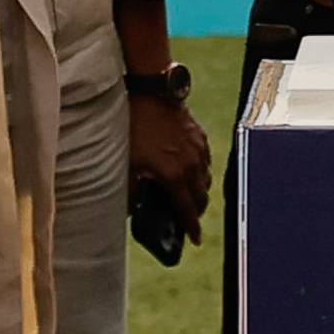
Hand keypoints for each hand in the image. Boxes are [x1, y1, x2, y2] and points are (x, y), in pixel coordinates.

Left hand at [128, 91, 211, 240]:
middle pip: (201, 198)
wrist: (152, 93)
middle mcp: (192, 166)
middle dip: (196, 211)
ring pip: (206, 180)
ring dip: (199, 191)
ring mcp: (199, 150)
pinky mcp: (200, 137)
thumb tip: (133, 208)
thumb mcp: (127, 162)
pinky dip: (200, 171)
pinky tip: (189, 170)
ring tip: (187, 195)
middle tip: (188, 217)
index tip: (195, 240)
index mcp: (174, 176)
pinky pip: (205, 162)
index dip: (192, 227)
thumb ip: (131, 190)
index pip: (187, 210)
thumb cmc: (137, 127)